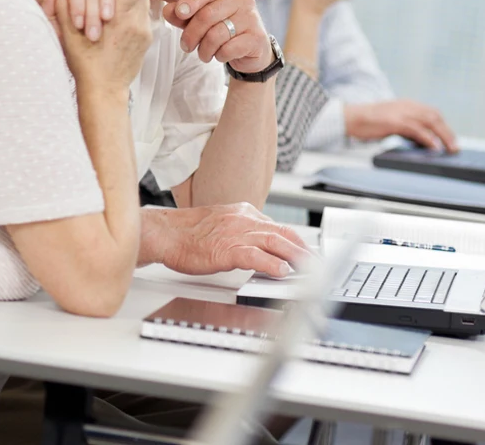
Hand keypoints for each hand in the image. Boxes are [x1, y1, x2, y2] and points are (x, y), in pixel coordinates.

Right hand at [42, 0, 151, 92]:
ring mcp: (144, 31)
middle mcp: (136, 22)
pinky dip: (133, 8)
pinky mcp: (146, 39)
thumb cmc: (84, 64)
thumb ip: (63, 7)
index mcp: (118, 18)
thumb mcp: (68, 35)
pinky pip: (144, 15)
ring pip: (145, 0)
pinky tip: (118, 15)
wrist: (103, 90)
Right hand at [139, 204, 312, 277]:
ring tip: (310, 270)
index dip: (298, 241)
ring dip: (296, 257)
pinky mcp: (226, 249)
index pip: (279, 227)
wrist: (165, 234)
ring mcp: (236, 233)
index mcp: (243, 213)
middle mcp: (243, 220)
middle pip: (283, 234)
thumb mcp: (222, 225)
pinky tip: (282, 272)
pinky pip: (255, 256)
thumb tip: (260, 248)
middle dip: (305, 250)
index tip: (309, 253)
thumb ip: (243, 232)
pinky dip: (272, 264)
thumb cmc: (187, 234)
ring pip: (275, 243)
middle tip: (319, 264)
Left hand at [162, 0, 272, 73]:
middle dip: (191, 34)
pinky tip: (220, 55)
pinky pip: (229, 49)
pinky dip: (219, 56)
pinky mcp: (257, 38)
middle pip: (207, 15)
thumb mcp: (200, 19)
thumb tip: (168, 11)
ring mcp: (252, 18)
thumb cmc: (221, 29)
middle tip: (186, 46)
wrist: (250, 49)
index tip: (179, 12)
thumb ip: (183, 14)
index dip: (190, 1)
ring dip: (204, 49)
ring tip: (203, 54)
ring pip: (216, 35)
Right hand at [344, 99, 458, 151]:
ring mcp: (401, 113)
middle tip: (454, 146)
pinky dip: (428, 139)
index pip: (432, 113)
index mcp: (407, 105)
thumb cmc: (368, 122)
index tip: (449, 138)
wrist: (351, 118)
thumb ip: (406, 127)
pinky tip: (434, 147)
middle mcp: (407, 106)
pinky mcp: (395, 121)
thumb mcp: (391, 121)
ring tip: (449, 148)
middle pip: (435, 117)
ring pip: (430, 122)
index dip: (443, 126)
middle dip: (447, 132)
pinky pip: (417, 130)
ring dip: (443, 136)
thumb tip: (421, 140)